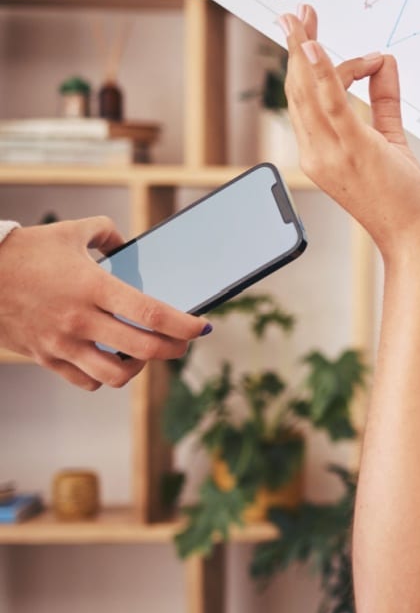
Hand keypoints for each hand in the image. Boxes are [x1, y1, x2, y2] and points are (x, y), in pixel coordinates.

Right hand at [0, 218, 208, 390]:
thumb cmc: (22, 252)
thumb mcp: (69, 232)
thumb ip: (106, 232)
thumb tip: (126, 242)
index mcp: (92, 287)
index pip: (151, 314)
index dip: (185, 325)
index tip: (203, 326)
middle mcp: (79, 320)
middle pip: (144, 349)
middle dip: (175, 348)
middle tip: (184, 340)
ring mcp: (61, 343)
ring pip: (116, 376)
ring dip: (140, 368)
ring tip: (146, 353)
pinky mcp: (44, 357)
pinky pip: (85, 381)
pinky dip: (105, 376)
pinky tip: (111, 359)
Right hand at [281, 6, 419, 256]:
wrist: (415, 236)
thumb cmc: (403, 199)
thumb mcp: (391, 139)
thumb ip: (384, 100)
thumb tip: (386, 63)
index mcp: (319, 151)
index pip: (305, 98)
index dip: (306, 63)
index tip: (317, 35)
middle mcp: (317, 151)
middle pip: (299, 89)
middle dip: (297, 46)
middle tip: (297, 12)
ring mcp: (330, 152)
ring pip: (309, 91)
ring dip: (304, 49)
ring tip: (301, 18)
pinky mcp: (354, 149)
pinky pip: (331, 105)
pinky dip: (323, 74)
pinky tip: (316, 48)